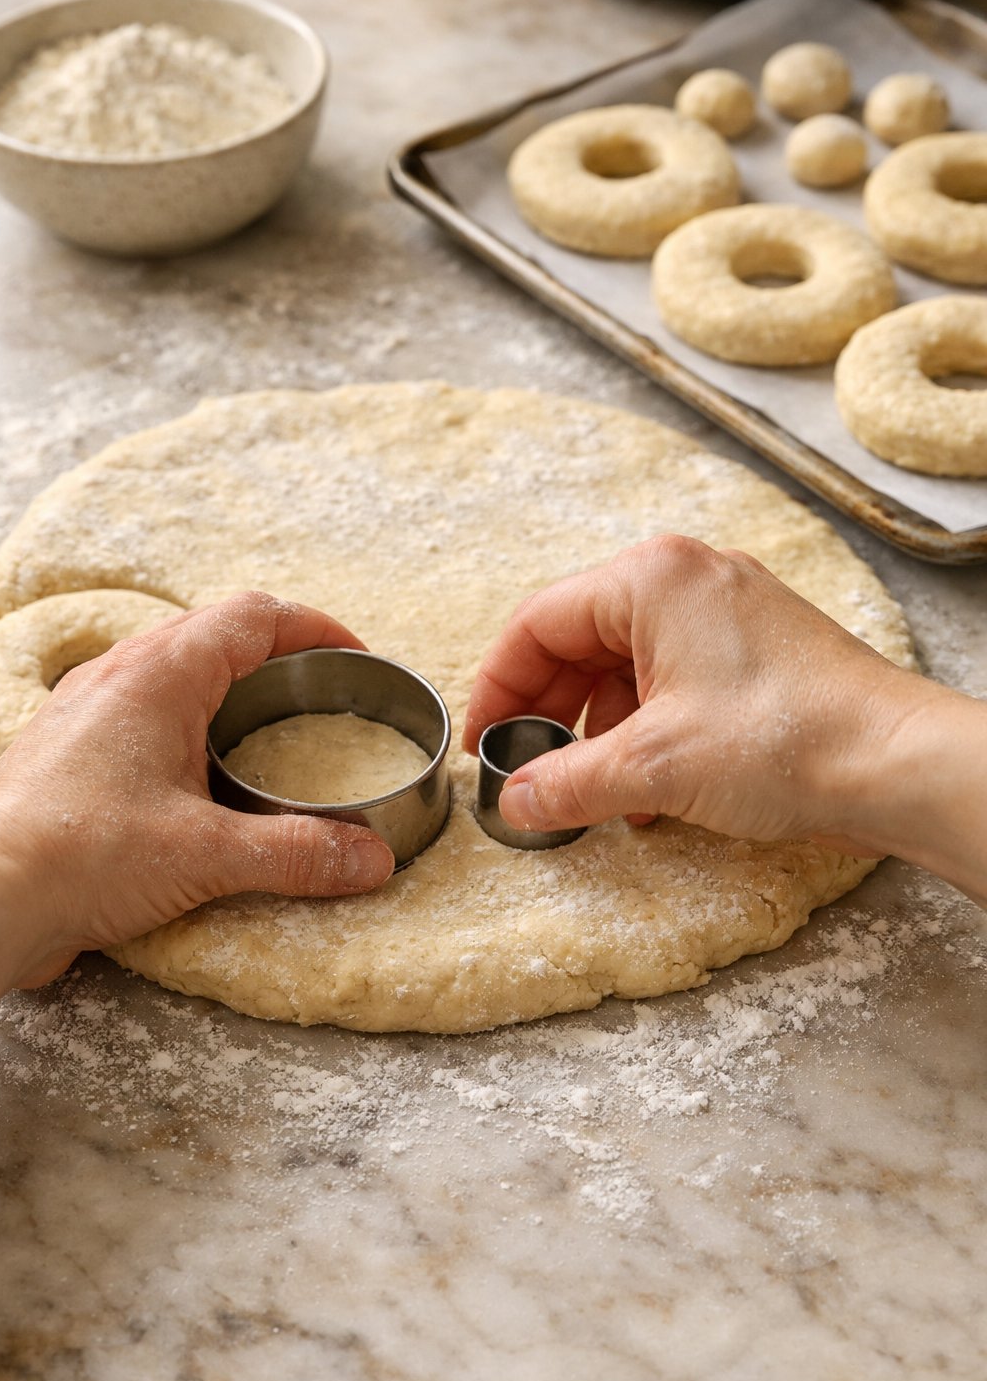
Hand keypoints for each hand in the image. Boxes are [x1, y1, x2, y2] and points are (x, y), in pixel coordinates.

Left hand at [0, 593, 394, 1022]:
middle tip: (323, 692)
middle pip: (216, 634)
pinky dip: (193, 726)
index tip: (356, 656)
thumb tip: (369, 858)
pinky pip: (146, 713)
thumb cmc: (72, 856)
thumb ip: (297, 852)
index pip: (254, 616)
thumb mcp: (205, 855)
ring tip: (272, 731)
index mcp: (159, 673)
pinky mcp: (73, 752)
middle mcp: (120, 676)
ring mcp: (90, 711)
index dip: (315, 628)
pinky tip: (207, 779)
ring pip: (177, 671)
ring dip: (231, 689)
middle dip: (278, 655)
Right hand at [463, 536, 986, 901]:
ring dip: (598, 731)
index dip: (499, 688)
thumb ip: (568, 781)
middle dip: (550, 714)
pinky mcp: (754, 652)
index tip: (484, 744)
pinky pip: (672, 682)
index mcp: (651, 579)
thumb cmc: (787, 739)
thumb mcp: (654, 766)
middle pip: (579, 641)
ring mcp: (725, 613)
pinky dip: (646, 732)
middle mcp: (687, 580)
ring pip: (625, 665)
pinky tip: (645, 791)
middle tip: (529, 770)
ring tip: (591, 792)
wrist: (897, 763)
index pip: (538, 623)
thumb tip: (517, 801)